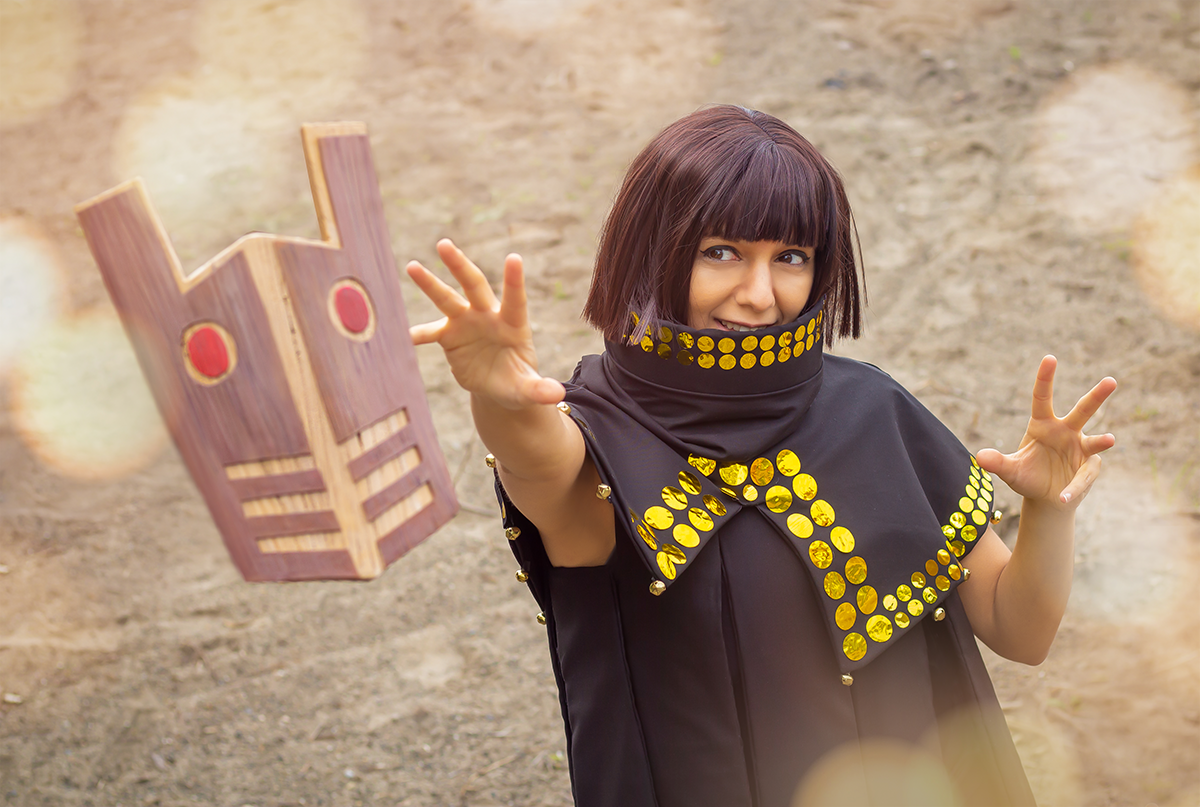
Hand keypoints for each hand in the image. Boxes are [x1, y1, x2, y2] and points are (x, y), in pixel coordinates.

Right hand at [406, 239, 564, 409]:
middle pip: (474, 286)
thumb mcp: (528, 388)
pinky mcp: (449, 336)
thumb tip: (555, 395)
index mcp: (514, 324)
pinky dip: (417, 334)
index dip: (514, 280)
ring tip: (412, 266)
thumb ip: (540, 389)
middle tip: (444, 244)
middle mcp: (488, 315)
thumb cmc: (518, 382)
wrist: (498, 386)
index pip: (515, 299)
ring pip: (448, 299)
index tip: (514, 258)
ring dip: (430, 284)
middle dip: (460, 265)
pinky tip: (402, 334)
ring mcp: (467, 322)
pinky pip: (430, 333)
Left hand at [977, 356, 1116, 509]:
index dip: (1045, 379)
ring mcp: (1080, 449)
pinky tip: (1063, 496)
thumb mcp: (1010, 470)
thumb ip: (997, 462)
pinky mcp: (1088, 469)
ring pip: (1095, 442)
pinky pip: (1083, 477)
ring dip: (1101, 441)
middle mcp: (1065, 432)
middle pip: (1083, 411)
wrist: (1045, 497)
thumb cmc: (1027, 476)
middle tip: (1111, 381)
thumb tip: (980, 457)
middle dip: (1096, 397)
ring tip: (1109, 440)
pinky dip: (1073, 488)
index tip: (1050, 359)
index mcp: (1043, 425)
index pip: (1043, 398)